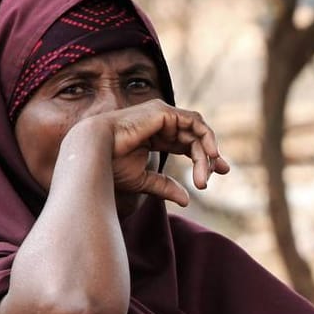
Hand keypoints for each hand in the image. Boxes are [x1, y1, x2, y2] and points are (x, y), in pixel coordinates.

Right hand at [65, 99, 229, 206]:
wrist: (91, 154)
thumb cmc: (109, 167)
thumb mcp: (143, 179)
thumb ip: (165, 186)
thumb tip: (186, 201)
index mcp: (154, 136)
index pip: (186, 144)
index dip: (202, 159)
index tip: (214, 176)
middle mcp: (159, 123)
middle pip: (195, 138)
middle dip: (211, 156)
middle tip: (221, 173)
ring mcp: (161, 115)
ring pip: (196, 131)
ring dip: (207, 152)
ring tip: (209, 172)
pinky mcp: (163, 112)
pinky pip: (194, 123)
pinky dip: (206, 138)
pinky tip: (211, 156)